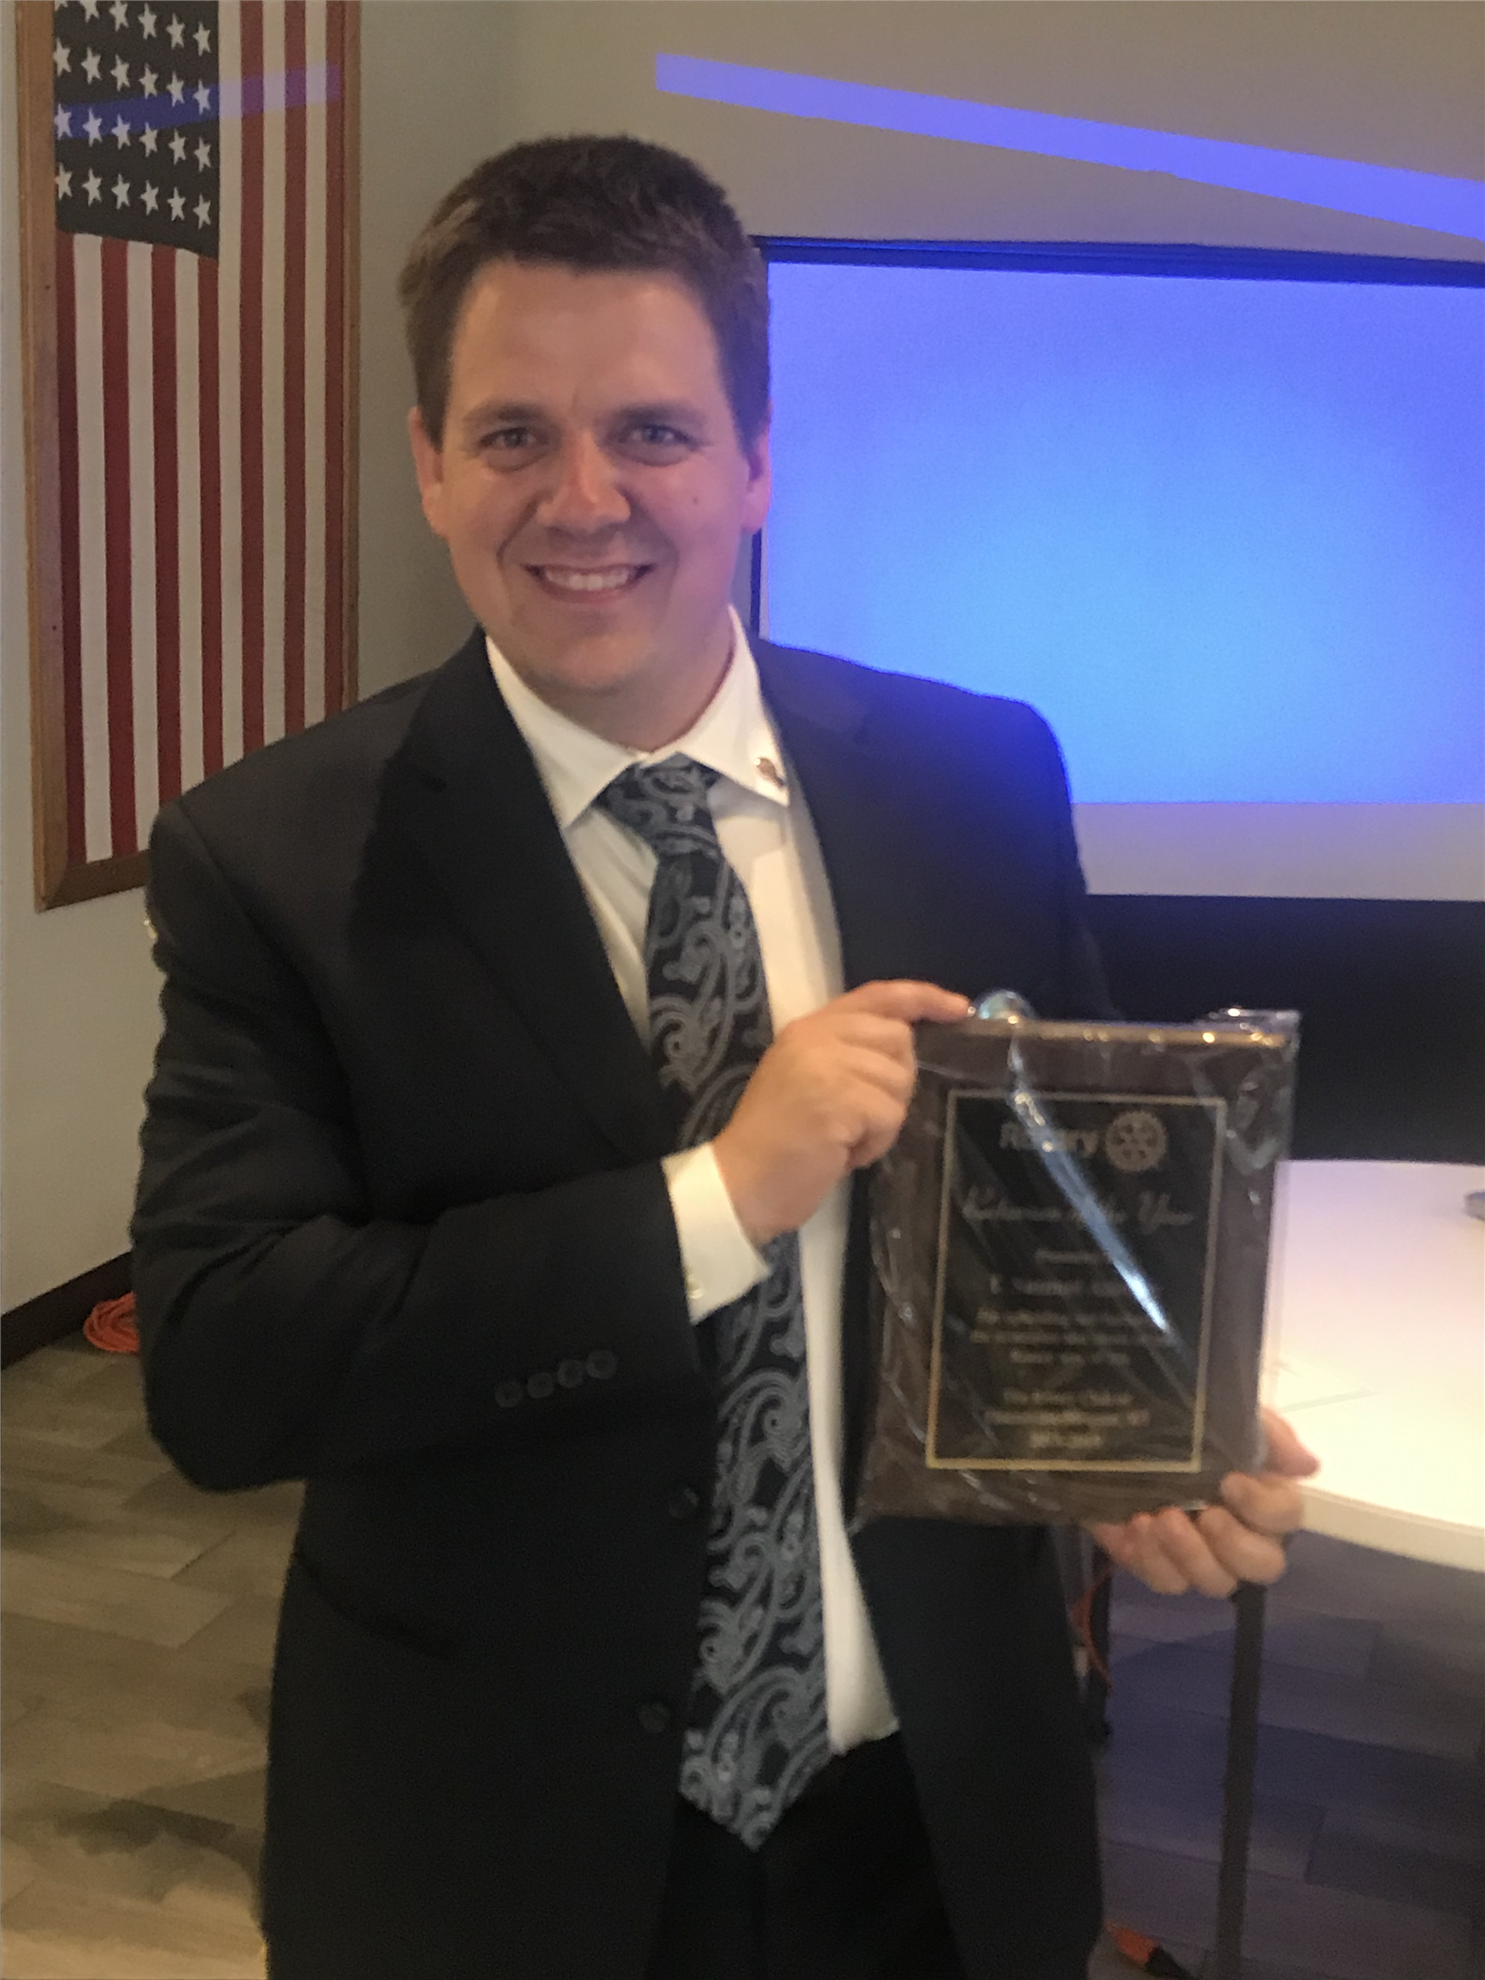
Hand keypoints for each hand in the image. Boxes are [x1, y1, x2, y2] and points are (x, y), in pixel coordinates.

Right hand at [714, 980, 969, 1246]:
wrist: (741, 1182)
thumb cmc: (776, 1141)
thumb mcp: (807, 1078)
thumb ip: (846, 1053)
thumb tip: (904, 1049)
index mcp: (809, 1026)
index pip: (878, 996)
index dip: (923, 997)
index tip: (958, 1008)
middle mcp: (818, 1035)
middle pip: (899, 1040)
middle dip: (895, 1083)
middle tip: (861, 1116)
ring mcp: (828, 1064)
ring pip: (899, 1082)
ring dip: (883, 1121)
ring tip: (845, 1138)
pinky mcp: (841, 1098)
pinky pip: (890, 1116)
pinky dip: (875, 1143)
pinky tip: (844, 1153)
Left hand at [1087, 1409, 1318, 1597]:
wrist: (1114, 1425)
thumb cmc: (1184, 1419)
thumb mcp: (1227, 1410)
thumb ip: (1269, 1434)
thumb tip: (1308, 1464)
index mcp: (1262, 1495)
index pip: (1287, 1517)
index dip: (1264, 1508)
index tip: (1231, 1481)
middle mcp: (1241, 1533)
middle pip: (1264, 1565)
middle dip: (1236, 1545)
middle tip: (1207, 1515)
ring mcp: (1199, 1554)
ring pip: (1216, 1582)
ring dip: (1190, 1553)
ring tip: (1162, 1518)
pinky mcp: (1158, 1562)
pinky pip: (1166, 1581)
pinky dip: (1153, 1558)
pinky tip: (1137, 1526)